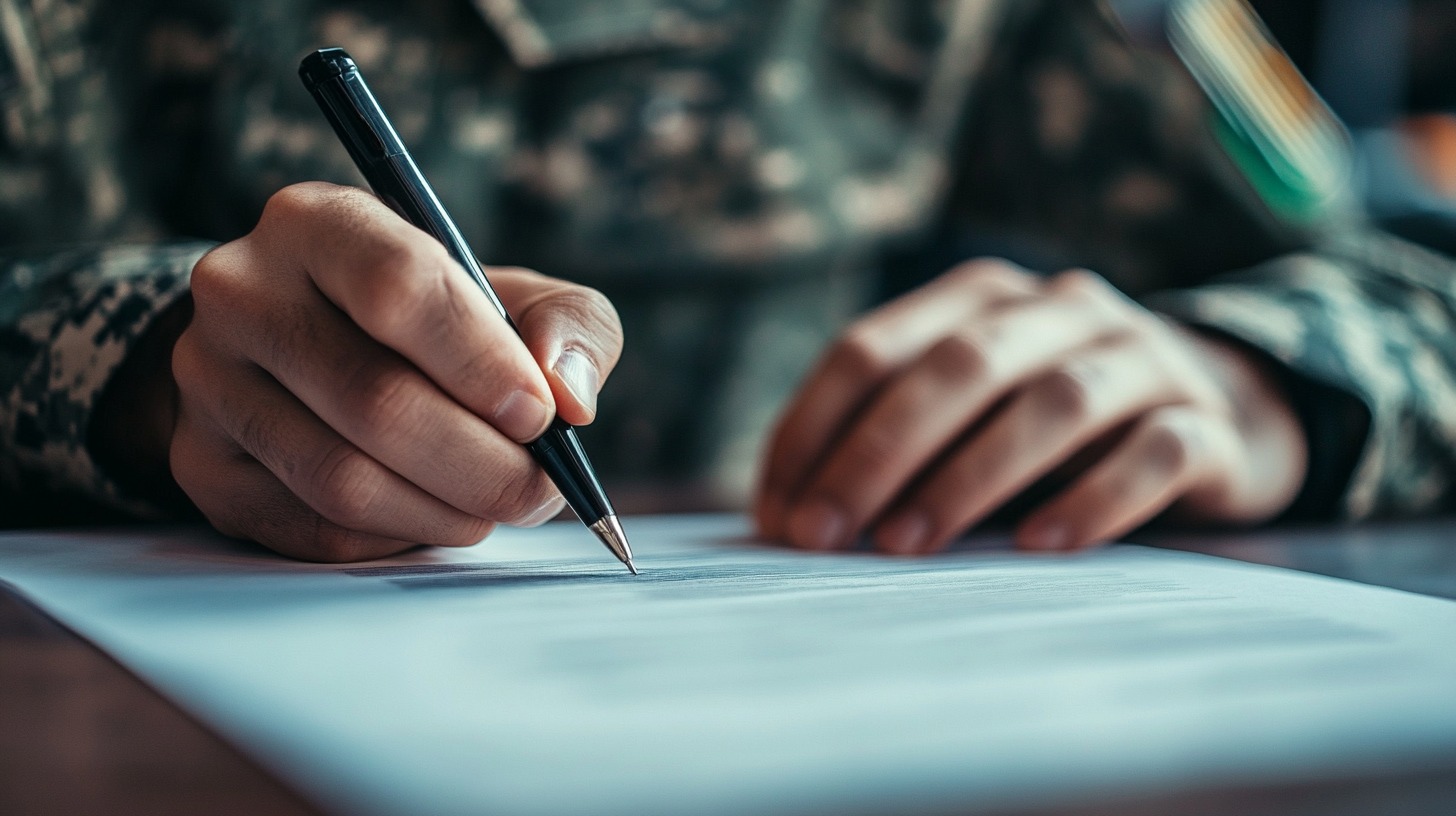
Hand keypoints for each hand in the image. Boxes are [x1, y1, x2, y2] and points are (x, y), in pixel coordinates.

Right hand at [165, 182, 621, 560]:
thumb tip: (570, 394)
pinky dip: (395, 535)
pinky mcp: (203, 465)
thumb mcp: (516, 296)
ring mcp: (209, 382)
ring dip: (444, 510)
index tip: (539, 414)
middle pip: (372, 398)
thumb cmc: (438, 322)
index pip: (397, 286)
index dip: (480, 362)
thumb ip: (569, 325)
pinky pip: (313, 528)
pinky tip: (432, 514)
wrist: (311, 353)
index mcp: (320, 223)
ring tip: (494, 505)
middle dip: (481, 462)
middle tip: (538, 490)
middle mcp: (242, 292)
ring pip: (341, 477)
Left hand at [755, 259, 1306, 553]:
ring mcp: (1141, 357)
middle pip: (957, 366)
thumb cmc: (1053, 427)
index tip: (778, 514)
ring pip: (1053, 402)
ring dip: (970, 476)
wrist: (1220, 414)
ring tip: (909, 546)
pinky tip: (1040, 545)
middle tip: (825, 537)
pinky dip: (1094, 496)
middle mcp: (1060, 308)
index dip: (813, 429)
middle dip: (877, 453)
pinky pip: (1153, 452)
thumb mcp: (969, 413)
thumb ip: (892, 440)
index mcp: (980, 297)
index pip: (872, 347)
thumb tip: (786, 516)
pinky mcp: (1205, 420)